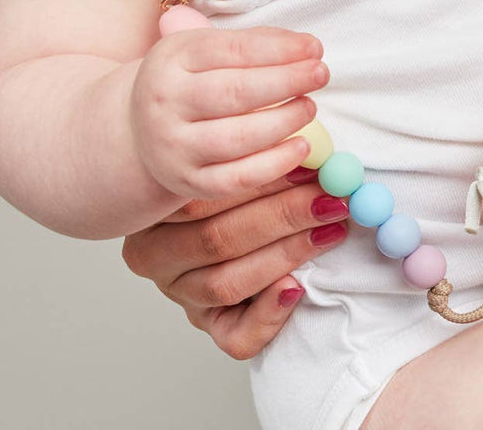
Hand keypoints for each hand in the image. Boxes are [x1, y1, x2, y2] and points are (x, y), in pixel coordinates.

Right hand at [122, 168, 348, 359]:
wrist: (225, 216)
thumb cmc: (225, 181)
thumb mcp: (224, 161)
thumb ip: (253, 156)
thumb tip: (306, 147)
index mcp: (153, 207)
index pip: (203, 196)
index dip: (261, 180)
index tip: (307, 166)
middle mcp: (155, 253)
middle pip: (218, 238)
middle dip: (283, 216)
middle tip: (328, 199)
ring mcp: (179, 293)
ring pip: (228, 282)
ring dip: (287, 254)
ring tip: (327, 231)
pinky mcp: (206, 325)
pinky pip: (235, 334)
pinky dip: (268, 314)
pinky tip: (296, 288)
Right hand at [130, 25, 329, 200]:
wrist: (138, 130)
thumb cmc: (188, 82)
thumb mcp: (203, 49)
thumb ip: (251, 43)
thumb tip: (305, 47)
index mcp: (172, 58)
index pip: (233, 50)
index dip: (279, 48)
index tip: (314, 48)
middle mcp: (166, 102)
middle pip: (235, 93)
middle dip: (286, 81)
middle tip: (320, 74)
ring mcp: (174, 146)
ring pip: (238, 138)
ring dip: (284, 121)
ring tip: (309, 106)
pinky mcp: (188, 182)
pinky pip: (236, 179)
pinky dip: (274, 164)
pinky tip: (301, 146)